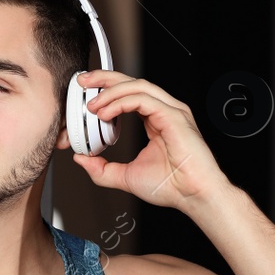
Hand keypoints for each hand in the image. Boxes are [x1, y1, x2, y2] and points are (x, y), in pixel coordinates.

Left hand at [72, 70, 230, 213]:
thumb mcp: (126, 176)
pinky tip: (106, 113)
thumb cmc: (172, 186)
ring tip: (93, 105)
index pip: (129, 95)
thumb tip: (82, 160)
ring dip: (111, 91)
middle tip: (84, 82)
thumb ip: (103, 169)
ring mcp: (171, 111)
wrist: (192, 195)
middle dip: (105, 79)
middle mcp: (165, 111)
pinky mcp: (173, 115)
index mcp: (156, 121)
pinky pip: (143, 99)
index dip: (107, 91)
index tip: (86, 95)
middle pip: (132, 83)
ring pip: (137, 86)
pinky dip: (121, 102)